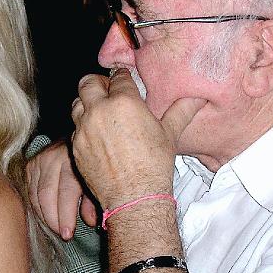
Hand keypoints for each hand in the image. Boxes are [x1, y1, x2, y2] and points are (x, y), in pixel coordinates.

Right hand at [26, 141, 97, 239]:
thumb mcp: (96, 181)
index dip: (65, 216)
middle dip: (53, 219)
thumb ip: (93, 201)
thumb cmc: (91, 166)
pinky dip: (36, 207)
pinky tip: (45, 217)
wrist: (82, 140)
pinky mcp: (30, 165)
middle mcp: (53, 157)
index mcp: (73, 159)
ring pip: (35, 195)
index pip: (66, 192)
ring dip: (43, 216)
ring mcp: (39, 160)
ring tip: (54, 229)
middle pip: (46, 195)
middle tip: (61, 235)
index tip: (67, 234)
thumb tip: (89, 222)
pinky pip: (29, 191)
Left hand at [71, 68, 205, 207]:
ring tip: (98, 112)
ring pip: (76, 104)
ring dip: (86, 104)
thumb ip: (180, 111)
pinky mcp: (76, 146)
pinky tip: (95, 135)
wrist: (134, 196)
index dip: (123, 78)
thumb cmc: (154, 165)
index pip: (118, 76)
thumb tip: (198, 98)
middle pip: (87, 83)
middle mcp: (99, 111)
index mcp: (124, 101)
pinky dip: (82, 127)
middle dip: (97, 84)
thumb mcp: (170, 134)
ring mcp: (84, 129)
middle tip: (106, 92)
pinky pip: (74, 128)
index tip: (125, 83)